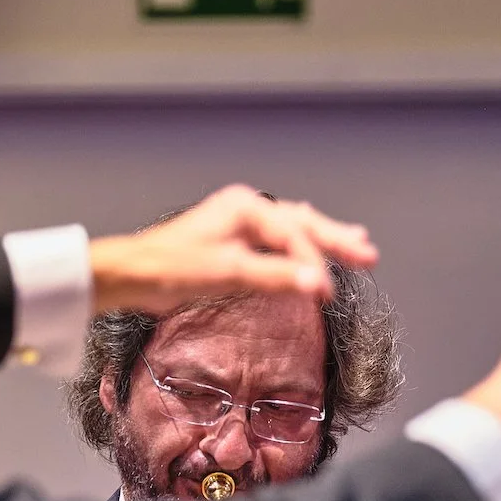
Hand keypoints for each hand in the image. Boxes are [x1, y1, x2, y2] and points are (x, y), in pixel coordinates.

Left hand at [87, 185, 377, 314]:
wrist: (133, 275)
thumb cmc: (171, 269)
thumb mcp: (228, 273)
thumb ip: (275, 277)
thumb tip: (316, 283)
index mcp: (246, 208)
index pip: (295, 235)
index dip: (315, 263)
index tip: (328, 292)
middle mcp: (246, 209)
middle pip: (303, 223)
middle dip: (336, 240)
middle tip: (368, 254)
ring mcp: (240, 224)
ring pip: (293, 228)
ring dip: (323, 239)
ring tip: (355, 243)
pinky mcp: (234, 242)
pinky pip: (277, 240)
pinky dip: (299, 246)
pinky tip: (310, 249)